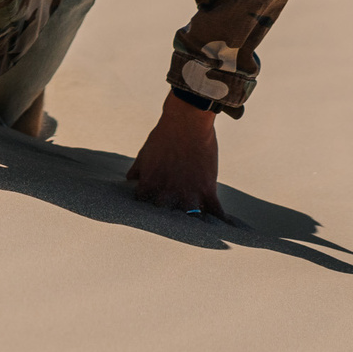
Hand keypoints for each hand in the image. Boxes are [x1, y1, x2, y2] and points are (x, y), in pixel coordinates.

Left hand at [127, 91, 229, 219]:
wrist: (186, 122)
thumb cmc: (164, 135)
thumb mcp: (145, 152)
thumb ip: (138, 169)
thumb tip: (130, 179)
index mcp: (149, 184)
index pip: (142, 206)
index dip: (147, 208)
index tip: (152, 210)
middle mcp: (167, 193)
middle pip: (164, 218)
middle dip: (168, 219)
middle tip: (174, 220)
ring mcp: (188, 193)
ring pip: (190, 219)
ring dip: (193, 222)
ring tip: (197, 229)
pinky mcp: (207, 190)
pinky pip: (215, 212)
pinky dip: (219, 219)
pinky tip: (222, 226)